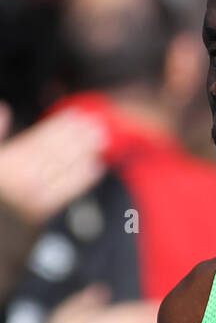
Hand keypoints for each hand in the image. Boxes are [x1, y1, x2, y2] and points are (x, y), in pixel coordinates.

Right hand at [0, 108, 106, 223]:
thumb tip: (5, 110)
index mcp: (10, 162)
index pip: (40, 138)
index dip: (59, 125)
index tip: (74, 115)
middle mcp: (25, 178)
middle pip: (57, 152)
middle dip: (78, 136)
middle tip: (95, 125)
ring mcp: (35, 196)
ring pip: (65, 169)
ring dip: (85, 153)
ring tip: (100, 141)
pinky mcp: (41, 212)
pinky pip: (67, 192)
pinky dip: (83, 179)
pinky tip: (95, 168)